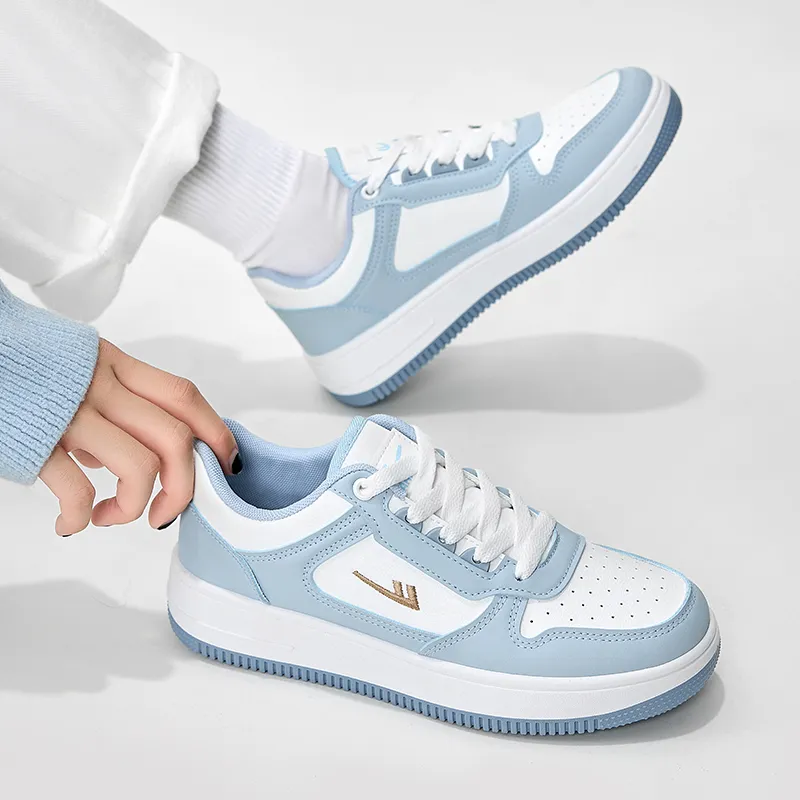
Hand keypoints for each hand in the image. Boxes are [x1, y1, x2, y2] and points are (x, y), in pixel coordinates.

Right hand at [39, 339, 238, 535]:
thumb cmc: (15, 362)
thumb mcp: (73, 368)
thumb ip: (109, 400)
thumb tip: (123, 455)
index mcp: (113, 365)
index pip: (184, 397)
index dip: (217, 433)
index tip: (226, 464)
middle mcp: (99, 386)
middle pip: (175, 437)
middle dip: (186, 485)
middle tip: (168, 512)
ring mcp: (69, 413)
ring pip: (138, 465)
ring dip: (136, 505)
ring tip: (114, 516)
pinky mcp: (35, 441)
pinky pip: (77, 491)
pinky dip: (83, 517)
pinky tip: (72, 524)